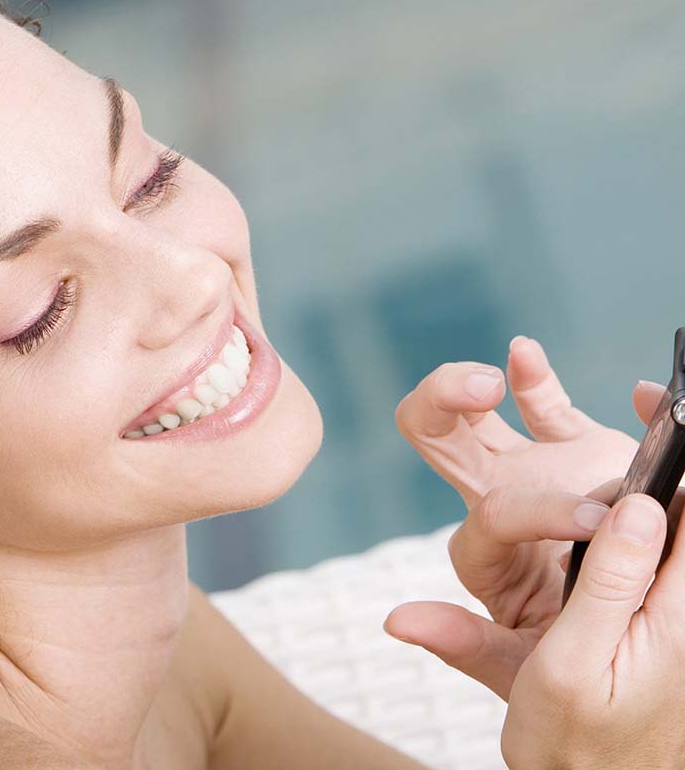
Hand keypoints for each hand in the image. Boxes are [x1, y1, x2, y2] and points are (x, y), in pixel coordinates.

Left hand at [383, 337, 668, 698]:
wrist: (625, 638)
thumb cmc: (567, 657)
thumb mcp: (516, 664)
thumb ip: (464, 642)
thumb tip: (393, 622)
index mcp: (480, 549)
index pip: (491, 513)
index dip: (540, 511)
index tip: (594, 525)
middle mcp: (493, 496)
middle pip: (435, 434)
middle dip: (443, 399)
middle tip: (481, 389)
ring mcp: (528, 466)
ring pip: (480, 409)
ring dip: (480, 380)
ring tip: (509, 363)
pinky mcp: (571, 447)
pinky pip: (543, 401)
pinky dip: (537, 374)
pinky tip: (532, 353)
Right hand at [502, 491, 684, 768]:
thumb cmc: (570, 739)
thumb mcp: (568, 660)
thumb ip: (609, 582)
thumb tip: (638, 508)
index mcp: (675, 620)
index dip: (662, 482)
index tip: (624, 473)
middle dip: (643, 500)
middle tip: (591, 512)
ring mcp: (682, 628)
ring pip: (673, 547)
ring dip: (635, 526)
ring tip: (588, 534)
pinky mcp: (670, 635)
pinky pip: (661, 573)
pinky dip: (631, 553)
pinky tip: (594, 567)